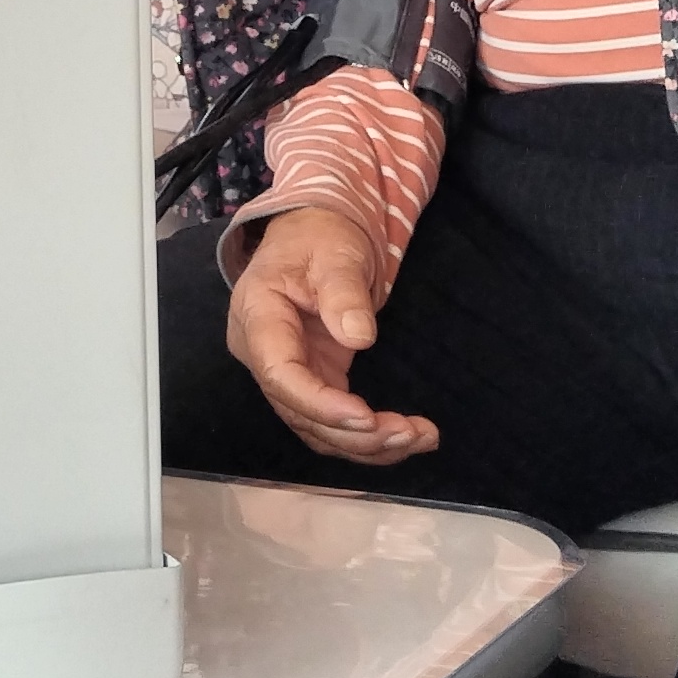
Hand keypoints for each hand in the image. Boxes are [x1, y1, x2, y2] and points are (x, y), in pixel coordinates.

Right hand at [225, 206, 436, 466]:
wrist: (314, 233)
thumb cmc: (319, 236)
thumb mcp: (334, 252)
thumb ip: (342, 292)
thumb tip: (359, 337)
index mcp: (258, 317)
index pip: (279, 374)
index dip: (320, 404)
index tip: (366, 417)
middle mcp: (264, 355)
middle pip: (299, 412)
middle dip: (354, 434)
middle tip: (409, 434)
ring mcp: (287, 372)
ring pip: (317, 428)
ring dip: (366, 445)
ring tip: (419, 438)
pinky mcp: (312, 379)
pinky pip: (332, 421)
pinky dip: (368, 437)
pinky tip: (407, 437)